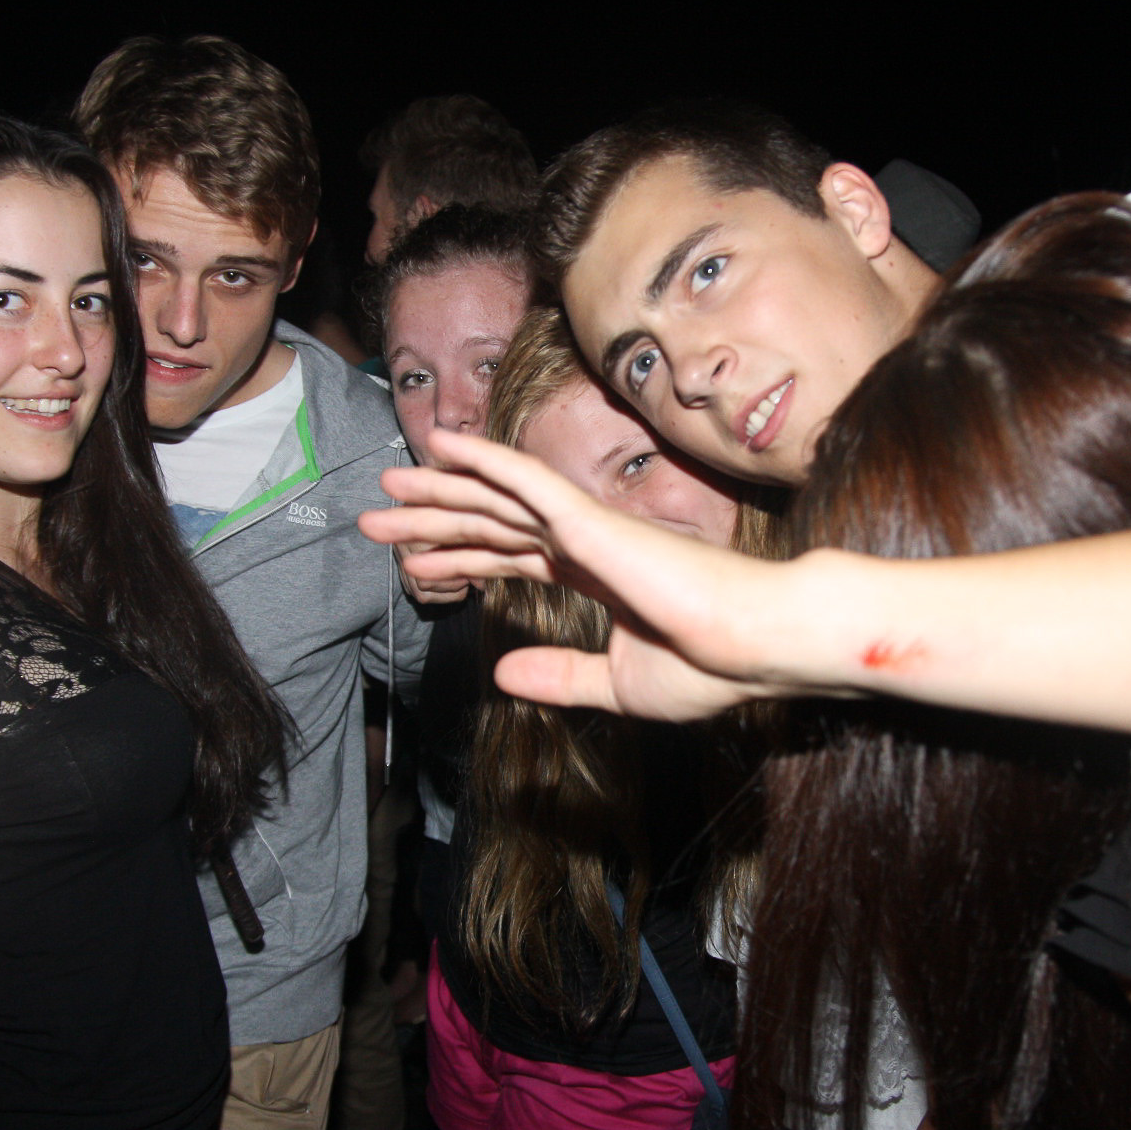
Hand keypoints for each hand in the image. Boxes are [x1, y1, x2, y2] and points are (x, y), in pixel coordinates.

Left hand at [362, 430, 801, 718]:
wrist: (756, 647)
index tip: (413, 560)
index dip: (460, 552)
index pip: (510, 554)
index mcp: (594, 573)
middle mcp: (584, 540)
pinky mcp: (591, 519)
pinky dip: (483, 458)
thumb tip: (503, 676)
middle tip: (374, 515)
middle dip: (432, 517)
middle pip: (491, 520)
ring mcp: (587, 525)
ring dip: (438, 488)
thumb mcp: (618, 684)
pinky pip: (526, 480)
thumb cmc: (710, 667)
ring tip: (385, 482)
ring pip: (496, 497)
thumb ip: (562, 675)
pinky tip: (442, 444)